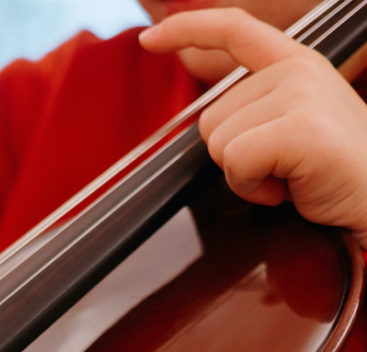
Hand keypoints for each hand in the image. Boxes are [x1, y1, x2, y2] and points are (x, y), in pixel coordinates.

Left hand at [140, 8, 366, 247]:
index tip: (150, 39)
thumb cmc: (334, 176)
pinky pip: (234, 163)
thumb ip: (255, 113)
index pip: (234, 30)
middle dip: (233, 157)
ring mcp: (300, 94)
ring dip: (244, 176)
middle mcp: (298, 69)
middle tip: (281, 168)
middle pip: (210, 119)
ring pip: (218, 143)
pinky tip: (288, 188)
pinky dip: (252, 188)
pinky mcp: (298, 127)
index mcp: (296, 64)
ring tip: (289, 177)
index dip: (187, 29)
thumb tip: (210, 124)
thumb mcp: (292, 129)